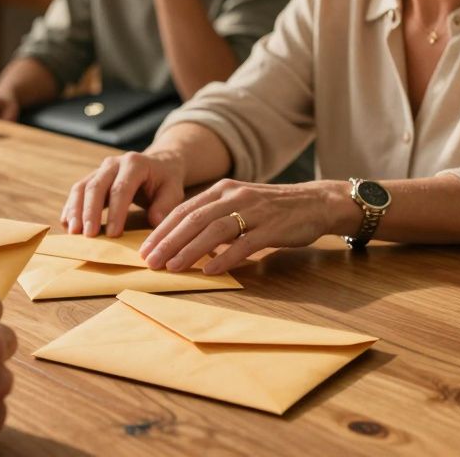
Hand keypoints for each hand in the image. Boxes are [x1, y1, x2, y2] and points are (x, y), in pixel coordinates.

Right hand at [60, 149, 186, 237]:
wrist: (158, 164)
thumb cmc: (165, 180)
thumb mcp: (173, 190)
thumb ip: (165, 205)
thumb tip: (154, 222)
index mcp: (135, 164)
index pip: (121, 188)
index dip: (115, 212)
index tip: (113, 235)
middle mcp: (113, 163)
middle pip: (96, 186)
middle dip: (90, 212)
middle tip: (88, 235)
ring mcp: (100, 170)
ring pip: (81, 187)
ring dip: (75, 210)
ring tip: (73, 232)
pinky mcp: (92, 178)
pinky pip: (77, 191)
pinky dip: (70, 208)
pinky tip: (67, 224)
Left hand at [140, 179, 358, 273]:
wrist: (315, 202)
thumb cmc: (271, 209)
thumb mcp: (238, 204)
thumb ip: (213, 217)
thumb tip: (182, 240)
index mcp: (222, 190)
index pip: (184, 210)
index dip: (162, 230)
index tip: (144, 249)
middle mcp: (234, 196)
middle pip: (194, 219)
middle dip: (168, 241)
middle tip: (150, 261)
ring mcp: (253, 211)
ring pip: (214, 230)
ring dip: (190, 250)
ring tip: (172, 267)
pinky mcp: (271, 227)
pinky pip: (244, 243)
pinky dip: (225, 257)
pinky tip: (211, 270)